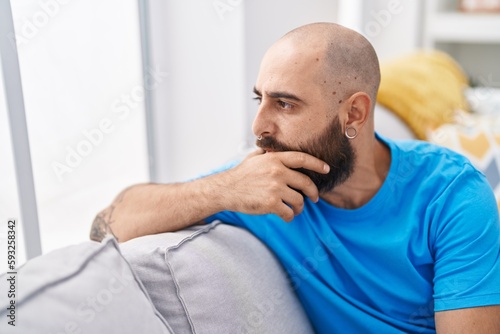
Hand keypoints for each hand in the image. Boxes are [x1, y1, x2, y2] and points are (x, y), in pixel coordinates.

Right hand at [215, 148, 329, 220]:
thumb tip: (274, 148)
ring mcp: (275, 188)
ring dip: (299, 207)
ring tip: (296, 210)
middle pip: (305, 182)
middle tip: (315, 198)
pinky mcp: (271, 203)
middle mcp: (277, 172)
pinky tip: (287, 216)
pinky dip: (290, 216)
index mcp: (274, 159)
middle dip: (313, 192)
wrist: (226, 190)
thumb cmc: (240, 175)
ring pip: (299, 200)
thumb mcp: (254, 158)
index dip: (317, 164)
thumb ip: (267, 154)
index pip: (302, 159)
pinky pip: (289, 212)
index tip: (327, 169)